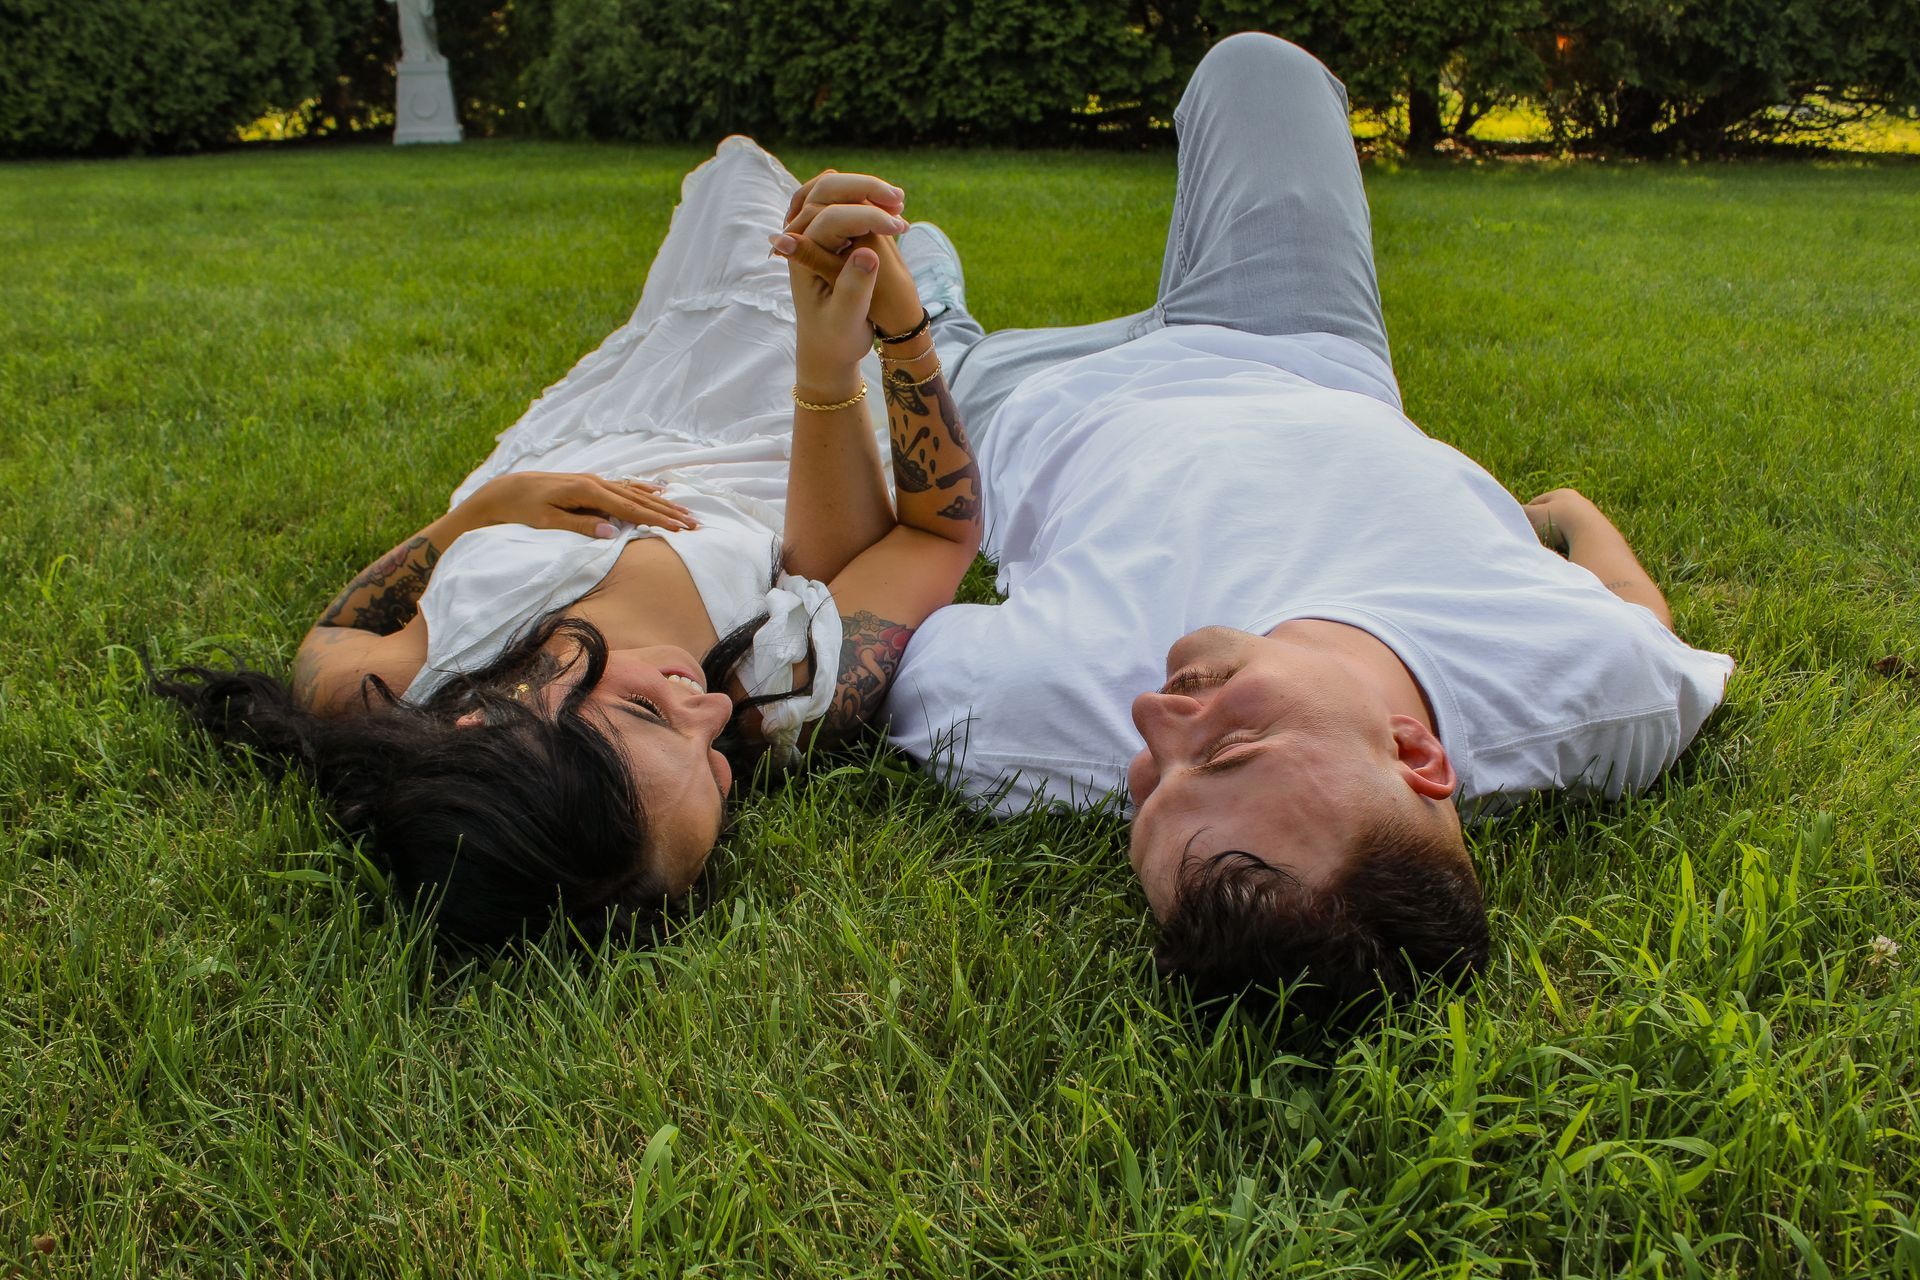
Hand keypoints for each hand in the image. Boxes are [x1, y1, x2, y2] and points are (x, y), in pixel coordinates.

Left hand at [459, 472, 697, 536]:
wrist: (503, 491)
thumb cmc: (521, 510)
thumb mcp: (546, 521)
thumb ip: (580, 526)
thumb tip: (612, 531)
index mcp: (587, 491)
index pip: (631, 508)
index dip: (657, 519)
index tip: (680, 529)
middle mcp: (595, 482)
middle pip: (640, 498)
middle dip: (669, 511)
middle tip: (695, 523)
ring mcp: (594, 481)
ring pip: (636, 491)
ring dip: (662, 502)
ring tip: (686, 510)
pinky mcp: (590, 484)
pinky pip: (625, 486)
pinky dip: (645, 488)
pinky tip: (659, 489)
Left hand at [773, 171, 924, 354]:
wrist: (828, 348)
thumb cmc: (836, 339)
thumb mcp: (846, 320)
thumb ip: (853, 288)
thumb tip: (868, 253)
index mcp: (800, 258)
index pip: (831, 218)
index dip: (868, 217)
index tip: (901, 227)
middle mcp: (799, 239)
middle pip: (825, 191)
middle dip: (864, 189)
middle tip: (900, 200)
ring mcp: (809, 233)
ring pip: (831, 189)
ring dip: (865, 189)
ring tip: (899, 200)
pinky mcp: (823, 235)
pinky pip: (839, 201)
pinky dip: (864, 197)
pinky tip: (890, 207)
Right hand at [1523, 486, 1599, 556]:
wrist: (1592, 537)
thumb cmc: (1560, 521)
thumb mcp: (1533, 515)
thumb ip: (1521, 514)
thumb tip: (1508, 514)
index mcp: (1562, 494)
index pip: (1537, 503)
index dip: (1526, 516)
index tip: (1519, 528)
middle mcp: (1578, 503)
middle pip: (1552, 517)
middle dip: (1541, 529)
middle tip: (1533, 540)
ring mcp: (1590, 520)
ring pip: (1564, 531)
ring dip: (1555, 540)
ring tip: (1548, 550)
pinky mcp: (1597, 536)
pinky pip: (1575, 542)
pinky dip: (1567, 548)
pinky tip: (1563, 555)